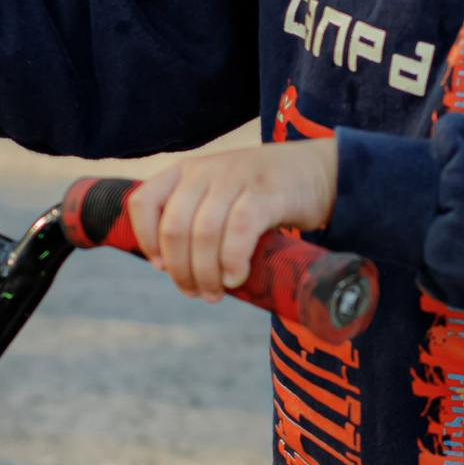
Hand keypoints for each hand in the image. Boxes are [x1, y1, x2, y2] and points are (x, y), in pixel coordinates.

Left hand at [127, 135, 338, 299]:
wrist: (319, 170)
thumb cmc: (265, 194)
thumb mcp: (221, 195)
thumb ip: (196, 219)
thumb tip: (174, 270)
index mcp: (186, 172)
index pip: (144, 202)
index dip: (146, 240)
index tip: (161, 267)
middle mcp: (205, 171)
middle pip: (174, 228)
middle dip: (180, 270)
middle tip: (196, 293)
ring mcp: (235, 179)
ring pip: (203, 233)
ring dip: (205, 274)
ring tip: (215, 293)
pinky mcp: (265, 193)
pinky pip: (238, 230)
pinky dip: (232, 260)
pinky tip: (236, 277)